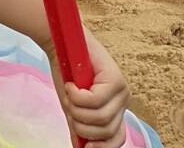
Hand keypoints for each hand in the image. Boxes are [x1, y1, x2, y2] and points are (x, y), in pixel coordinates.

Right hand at [50, 30, 129, 145]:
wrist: (60, 45)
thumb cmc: (66, 74)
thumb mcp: (72, 107)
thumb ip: (79, 126)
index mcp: (115, 110)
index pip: (116, 139)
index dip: (101, 146)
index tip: (86, 146)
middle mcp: (123, 102)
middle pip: (105, 130)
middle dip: (80, 123)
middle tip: (69, 105)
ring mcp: (121, 90)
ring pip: (100, 117)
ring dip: (76, 108)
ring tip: (69, 92)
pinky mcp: (115, 79)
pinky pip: (94, 100)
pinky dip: (76, 95)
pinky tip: (71, 85)